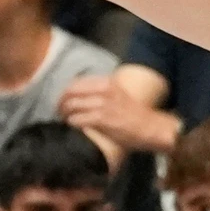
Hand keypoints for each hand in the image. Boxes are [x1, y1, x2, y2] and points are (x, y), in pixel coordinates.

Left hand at [59, 75, 173, 151]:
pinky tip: (73, 127)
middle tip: (59, 111)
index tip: (63, 101)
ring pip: (71, 106)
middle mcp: (104, 90)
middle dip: (61, 103)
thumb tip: (80, 95)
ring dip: (65, 114)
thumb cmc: (134, 113)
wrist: (150, 127)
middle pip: (70, 92)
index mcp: (107, 82)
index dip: (65, 92)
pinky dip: (72, 123)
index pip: (76, 82)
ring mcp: (102, 104)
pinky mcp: (101, 119)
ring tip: (65, 120)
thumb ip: (101, 92)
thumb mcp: (118, 94)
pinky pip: (77, 119)